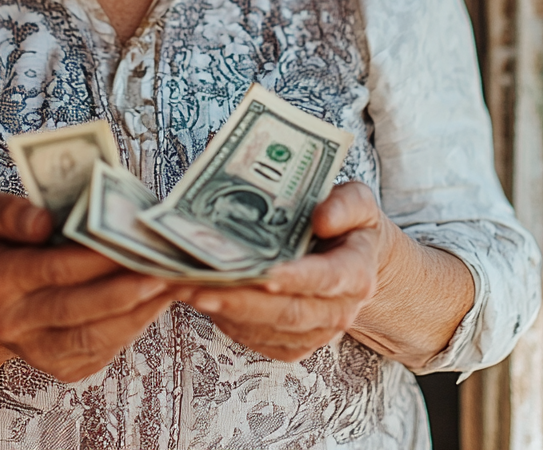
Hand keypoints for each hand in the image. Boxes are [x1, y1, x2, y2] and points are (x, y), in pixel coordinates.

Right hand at [0, 190, 179, 382]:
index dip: (93, 258)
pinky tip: (155, 302)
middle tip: (164, 266)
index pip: (51, 269)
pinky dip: (132, 327)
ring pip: (93, 337)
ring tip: (170, 284)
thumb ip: (8, 212)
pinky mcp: (60, 368)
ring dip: (137, 312)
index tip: (130, 240)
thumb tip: (43, 221)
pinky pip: (101, 350)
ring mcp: (35, 351)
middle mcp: (12, 323)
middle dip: (124, 288)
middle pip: (76, 308)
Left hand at [179, 182, 391, 361]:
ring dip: (225, 312)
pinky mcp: (292, 342)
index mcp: (356, 272)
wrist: (353, 257)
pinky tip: (197, 299)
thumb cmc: (349, 224)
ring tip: (186, 290)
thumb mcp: (357, 201)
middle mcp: (337, 309)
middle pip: (289, 312)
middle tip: (202, 288)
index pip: (326, 279)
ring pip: (267, 329)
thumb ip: (345, 205)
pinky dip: (225, 321)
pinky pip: (257, 339)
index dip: (295, 278)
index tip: (264, 274)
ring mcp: (314, 330)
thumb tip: (322, 219)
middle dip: (242, 302)